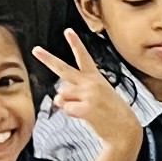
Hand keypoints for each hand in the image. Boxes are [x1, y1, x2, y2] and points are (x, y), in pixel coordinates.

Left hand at [32, 28, 141, 160]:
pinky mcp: (86, 108)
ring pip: (61, 95)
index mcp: (95, 78)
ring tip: (84, 109)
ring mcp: (88, 95)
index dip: (75, 43)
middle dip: (47, 59)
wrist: (125, 130)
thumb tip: (57, 97)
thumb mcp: (99, 95)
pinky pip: (66, 109)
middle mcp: (91, 83)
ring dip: (67, 103)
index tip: (68, 31)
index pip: (84, 57)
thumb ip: (76, 92)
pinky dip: (71, 114)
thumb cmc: (112, 113)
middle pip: (63, 69)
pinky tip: (86, 116)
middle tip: (35, 50)